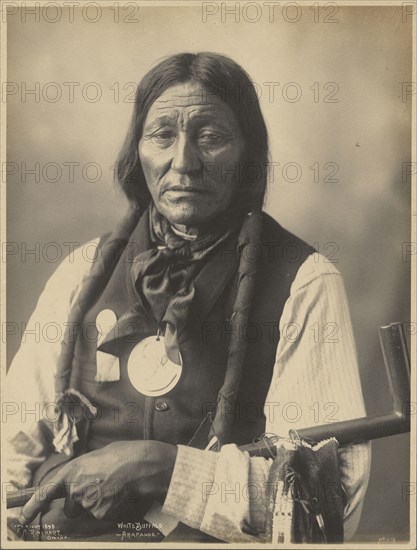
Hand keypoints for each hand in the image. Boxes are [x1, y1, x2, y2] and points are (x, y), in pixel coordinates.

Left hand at [19, 440, 176, 524]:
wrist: (141, 464)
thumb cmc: (122, 455)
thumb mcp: (96, 456)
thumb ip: (82, 470)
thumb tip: (78, 480)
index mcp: (72, 469)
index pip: (46, 491)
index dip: (32, 506)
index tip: (23, 518)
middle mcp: (76, 487)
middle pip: (71, 506)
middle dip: (81, 501)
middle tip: (99, 487)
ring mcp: (87, 501)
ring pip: (87, 511)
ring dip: (96, 503)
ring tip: (112, 487)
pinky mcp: (100, 512)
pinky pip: (101, 514)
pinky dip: (109, 507)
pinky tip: (118, 494)